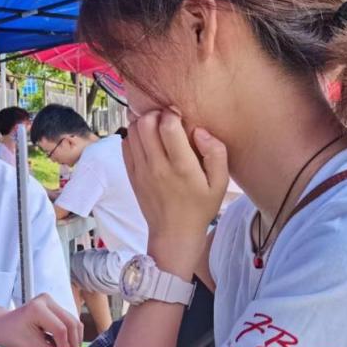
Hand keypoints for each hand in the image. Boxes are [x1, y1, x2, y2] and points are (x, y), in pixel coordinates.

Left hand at [0, 294, 82, 346]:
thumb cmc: (10, 334)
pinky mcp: (54, 306)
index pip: (60, 329)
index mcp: (37, 308)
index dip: (66, 346)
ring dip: (74, 338)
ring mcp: (51, 302)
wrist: (1, 325)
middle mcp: (46, 300)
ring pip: (73, 321)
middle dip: (74, 342)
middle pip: (71, 322)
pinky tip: (67, 345)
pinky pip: (68, 320)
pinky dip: (70, 334)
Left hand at [123, 110, 227, 273]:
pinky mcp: (132, 175)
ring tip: (156, 128)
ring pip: (132, 131)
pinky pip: (125, 145)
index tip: (178, 116)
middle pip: (145, 123)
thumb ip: (216, 153)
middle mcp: (158, 166)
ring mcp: (141, 171)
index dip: (172, 113)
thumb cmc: (200, 207)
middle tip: (166, 120)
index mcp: (182, 167)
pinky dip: (133, 136)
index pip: (168, 126)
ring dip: (143, 123)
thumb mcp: (220, 183)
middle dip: (156, 114)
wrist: (174, 233)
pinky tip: (146, 141)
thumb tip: (200, 131)